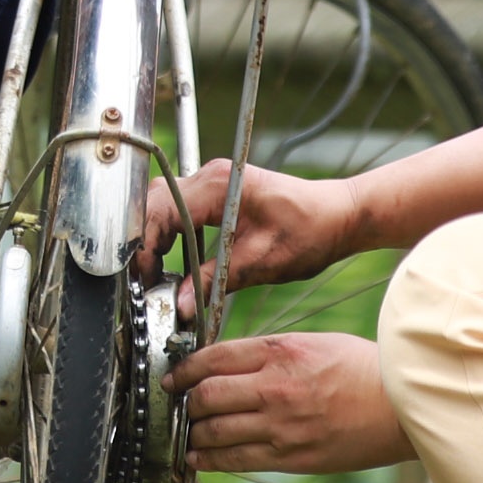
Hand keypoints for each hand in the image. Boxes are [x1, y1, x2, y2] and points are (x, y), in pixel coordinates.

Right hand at [147, 159, 369, 295]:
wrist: (339, 215)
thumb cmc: (310, 231)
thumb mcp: (262, 262)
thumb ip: (216, 280)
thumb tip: (181, 305)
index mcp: (217, 186)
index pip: (160, 210)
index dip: (145, 245)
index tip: (146, 278)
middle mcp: (208, 176)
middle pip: (153, 203)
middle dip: (143, 243)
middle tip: (147, 280)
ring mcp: (211, 182)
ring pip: (162, 204)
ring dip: (155, 238)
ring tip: (158, 273)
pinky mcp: (216, 193)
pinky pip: (179, 209)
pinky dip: (171, 234)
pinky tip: (178, 260)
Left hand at [170, 331, 408, 472]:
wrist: (403, 407)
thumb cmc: (365, 370)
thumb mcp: (314, 343)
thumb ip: (270, 353)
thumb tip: (230, 364)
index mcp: (280, 352)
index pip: (212, 358)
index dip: (184, 369)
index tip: (174, 377)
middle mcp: (274, 387)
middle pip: (205, 396)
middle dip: (185, 402)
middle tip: (181, 405)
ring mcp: (281, 425)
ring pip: (214, 431)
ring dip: (193, 433)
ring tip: (188, 433)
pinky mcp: (291, 456)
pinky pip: (236, 460)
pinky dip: (209, 460)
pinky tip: (199, 458)